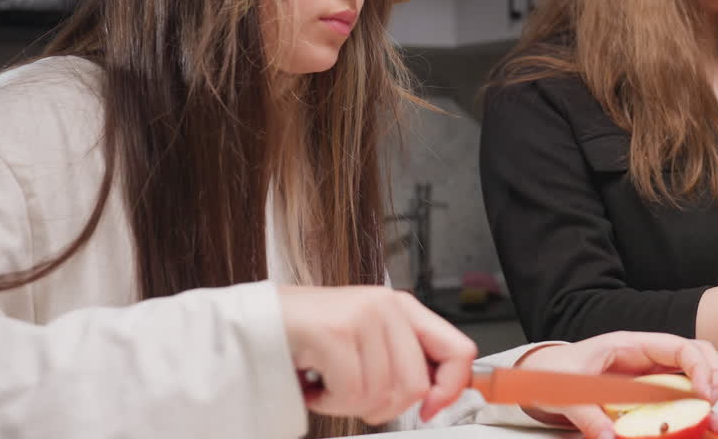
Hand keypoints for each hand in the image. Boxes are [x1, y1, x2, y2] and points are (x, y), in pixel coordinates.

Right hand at [278, 285, 476, 424]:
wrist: (258, 322)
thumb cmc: (309, 337)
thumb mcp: (368, 344)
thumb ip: (403, 361)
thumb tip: (435, 398)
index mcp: (403, 308)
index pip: (459, 351)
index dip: (451, 389)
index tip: (431, 410)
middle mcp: (387, 306)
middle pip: (416, 387)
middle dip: (382, 407)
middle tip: (352, 396)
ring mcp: (363, 315)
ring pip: (381, 394)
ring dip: (348, 404)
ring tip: (328, 384)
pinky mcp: (336, 331)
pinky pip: (350, 392)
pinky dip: (328, 401)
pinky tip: (314, 384)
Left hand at [515, 332, 717, 438]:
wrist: (543, 378)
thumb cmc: (556, 372)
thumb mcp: (566, 391)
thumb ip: (587, 414)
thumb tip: (610, 437)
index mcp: (630, 346)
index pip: (678, 346)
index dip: (699, 367)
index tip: (705, 394)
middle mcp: (646, 360)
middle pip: (696, 358)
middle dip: (714, 377)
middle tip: (714, 404)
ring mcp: (649, 379)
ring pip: (691, 383)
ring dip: (708, 404)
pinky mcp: (646, 399)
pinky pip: (676, 404)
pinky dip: (691, 417)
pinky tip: (703, 431)